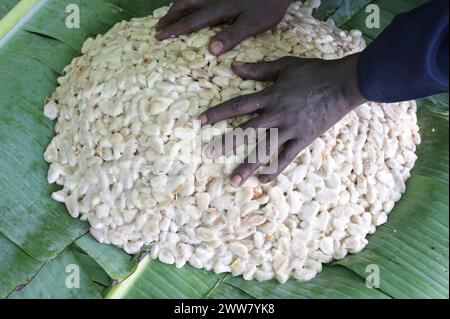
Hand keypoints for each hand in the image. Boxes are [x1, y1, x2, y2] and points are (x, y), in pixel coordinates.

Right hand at [156, 0, 291, 54]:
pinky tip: (189, 3)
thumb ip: (232, 36)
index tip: (160, 36)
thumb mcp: (253, 24)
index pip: (191, 21)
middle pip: (185, 5)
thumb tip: (211, 50)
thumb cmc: (268, 5)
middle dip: (170, 16)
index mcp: (219, 10)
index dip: (175, 29)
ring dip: (177, 6)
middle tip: (158, 26)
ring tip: (168, 15)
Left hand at [200, 54, 366, 185]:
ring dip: (248, 166)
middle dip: (226, 143)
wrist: (343, 83)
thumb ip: (259, 70)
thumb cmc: (314, 72)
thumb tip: (234, 67)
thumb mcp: (285, 66)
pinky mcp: (303, 139)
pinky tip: (263, 181)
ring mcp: (289, 129)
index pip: (237, 106)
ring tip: (234, 181)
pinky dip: (275, 170)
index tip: (201, 121)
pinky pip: (286, 158)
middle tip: (209, 155)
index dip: (218, 113)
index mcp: (270, 96)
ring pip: (264, 150)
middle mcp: (276, 115)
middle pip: (245, 131)